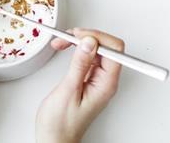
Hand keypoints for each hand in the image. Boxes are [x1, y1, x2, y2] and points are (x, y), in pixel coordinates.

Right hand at [36, 28, 124, 142]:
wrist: (54, 139)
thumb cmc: (61, 124)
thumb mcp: (68, 91)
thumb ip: (80, 65)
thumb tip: (89, 42)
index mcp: (106, 84)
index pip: (115, 50)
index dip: (97, 37)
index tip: (78, 36)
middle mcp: (105, 80)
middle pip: (106, 46)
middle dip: (86, 37)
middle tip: (67, 37)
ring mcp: (98, 79)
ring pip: (96, 49)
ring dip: (79, 41)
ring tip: (62, 42)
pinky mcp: (89, 78)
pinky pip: (88, 56)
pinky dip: (76, 49)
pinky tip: (65, 48)